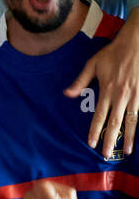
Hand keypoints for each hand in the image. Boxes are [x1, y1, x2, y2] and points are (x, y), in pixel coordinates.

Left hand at [65, 19, 138, 153]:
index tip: (91, 144)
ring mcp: (135, 96)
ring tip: (127, 151)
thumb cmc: (113, 53)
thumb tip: (66, 94)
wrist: (137, 44)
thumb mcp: (92, 64)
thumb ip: (80, 81)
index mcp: (108, 91)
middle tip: (107, 155)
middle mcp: (122, 96)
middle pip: (115, 123)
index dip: (95, 131)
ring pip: (132, 122)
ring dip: (129, 137)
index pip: (99, 116)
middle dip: (111, 140)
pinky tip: (138, 136)